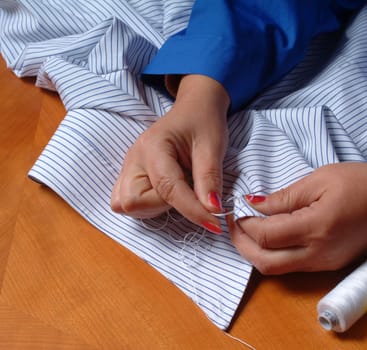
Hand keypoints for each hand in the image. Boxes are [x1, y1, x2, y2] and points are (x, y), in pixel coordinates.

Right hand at [111, 75, 229, 233]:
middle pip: (134, 202)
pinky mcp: (130, 175)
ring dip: (155, 207)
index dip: (192, 210)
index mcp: (153, 146)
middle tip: (188, 193)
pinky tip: (166, 194)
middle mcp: (134, 158)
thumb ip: (210, 179)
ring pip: (127, 205)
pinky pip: (127, 202)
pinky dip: (147, 206)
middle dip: (163, 207)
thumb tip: (213, 211)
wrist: (194, 108)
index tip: (215, 224)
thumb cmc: (204, 122)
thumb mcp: (213, 147)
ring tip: (179, 189)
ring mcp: (129, 167)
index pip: (168, 189)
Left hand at [228, 162, 366, 273]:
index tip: (236, 209)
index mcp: (315, 228)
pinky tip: (271, 237)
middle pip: (265, 262)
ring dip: (257, 253)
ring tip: (248, 230)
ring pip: (278, 269)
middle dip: (242, 245)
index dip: (244, 224)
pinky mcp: (330, 265)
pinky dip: (275, 255)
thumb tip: (254, 205)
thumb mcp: (319, 180)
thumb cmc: (362, 183)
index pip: (265, 235)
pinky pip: (293, 267)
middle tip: (234, 225)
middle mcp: (318, 253)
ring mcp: (325, 263)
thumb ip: (284, 197)